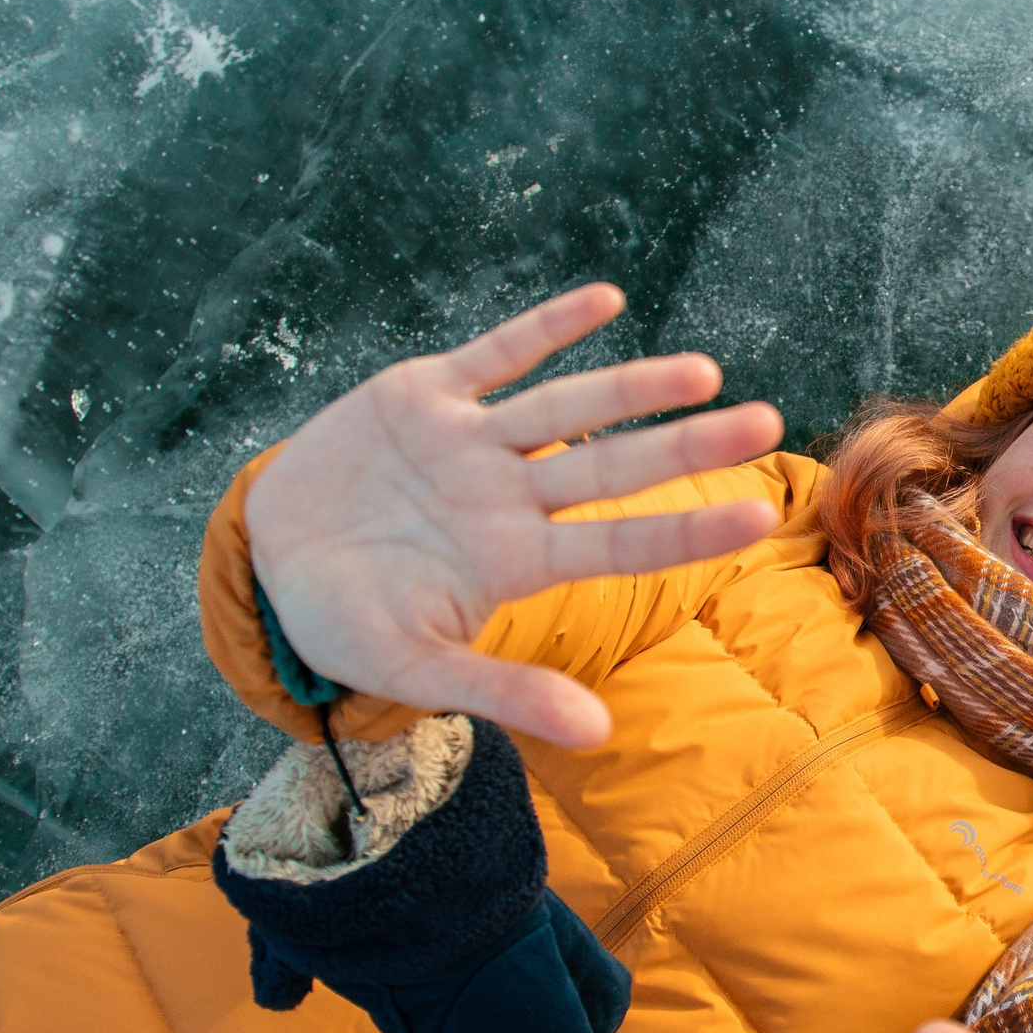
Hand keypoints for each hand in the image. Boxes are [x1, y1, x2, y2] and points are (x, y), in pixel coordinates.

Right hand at [244, 284, 782, 748]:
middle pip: (613, 467)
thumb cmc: (348, 625)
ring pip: (566, 407)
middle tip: (766, 423)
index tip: (758, 516)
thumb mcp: (418, 669)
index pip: (621, 544)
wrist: (267, 561)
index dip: (687, 531)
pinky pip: (497, 353)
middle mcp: (509, 495)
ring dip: (631, 386)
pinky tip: (607, 299)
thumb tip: (599, 733)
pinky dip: (546, 328)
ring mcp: (472, 442)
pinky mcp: (425, 394)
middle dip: (686, 447)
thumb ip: (507, 693)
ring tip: (704, 371)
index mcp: (516, 560)